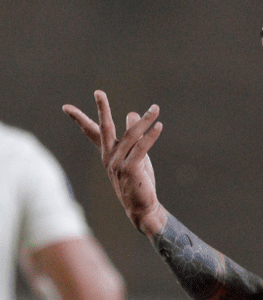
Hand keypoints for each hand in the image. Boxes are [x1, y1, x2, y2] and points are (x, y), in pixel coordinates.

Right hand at [63, 90, 166, 232]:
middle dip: (102, 109)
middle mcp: (110, 156)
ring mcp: (119, 163)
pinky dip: (151, 136)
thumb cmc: (138, 182)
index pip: (92, 133)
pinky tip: (159, 127)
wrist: (141, 208)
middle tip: (98, 92)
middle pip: (104, 128)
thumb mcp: (135, 156)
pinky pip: (142, 148)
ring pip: (132, 135)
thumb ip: (133, 136)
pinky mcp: (131, 169)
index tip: (66, 107)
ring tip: (156, 108)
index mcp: (107, 153)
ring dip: (145, 120)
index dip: (79, 119)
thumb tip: (132, 113)